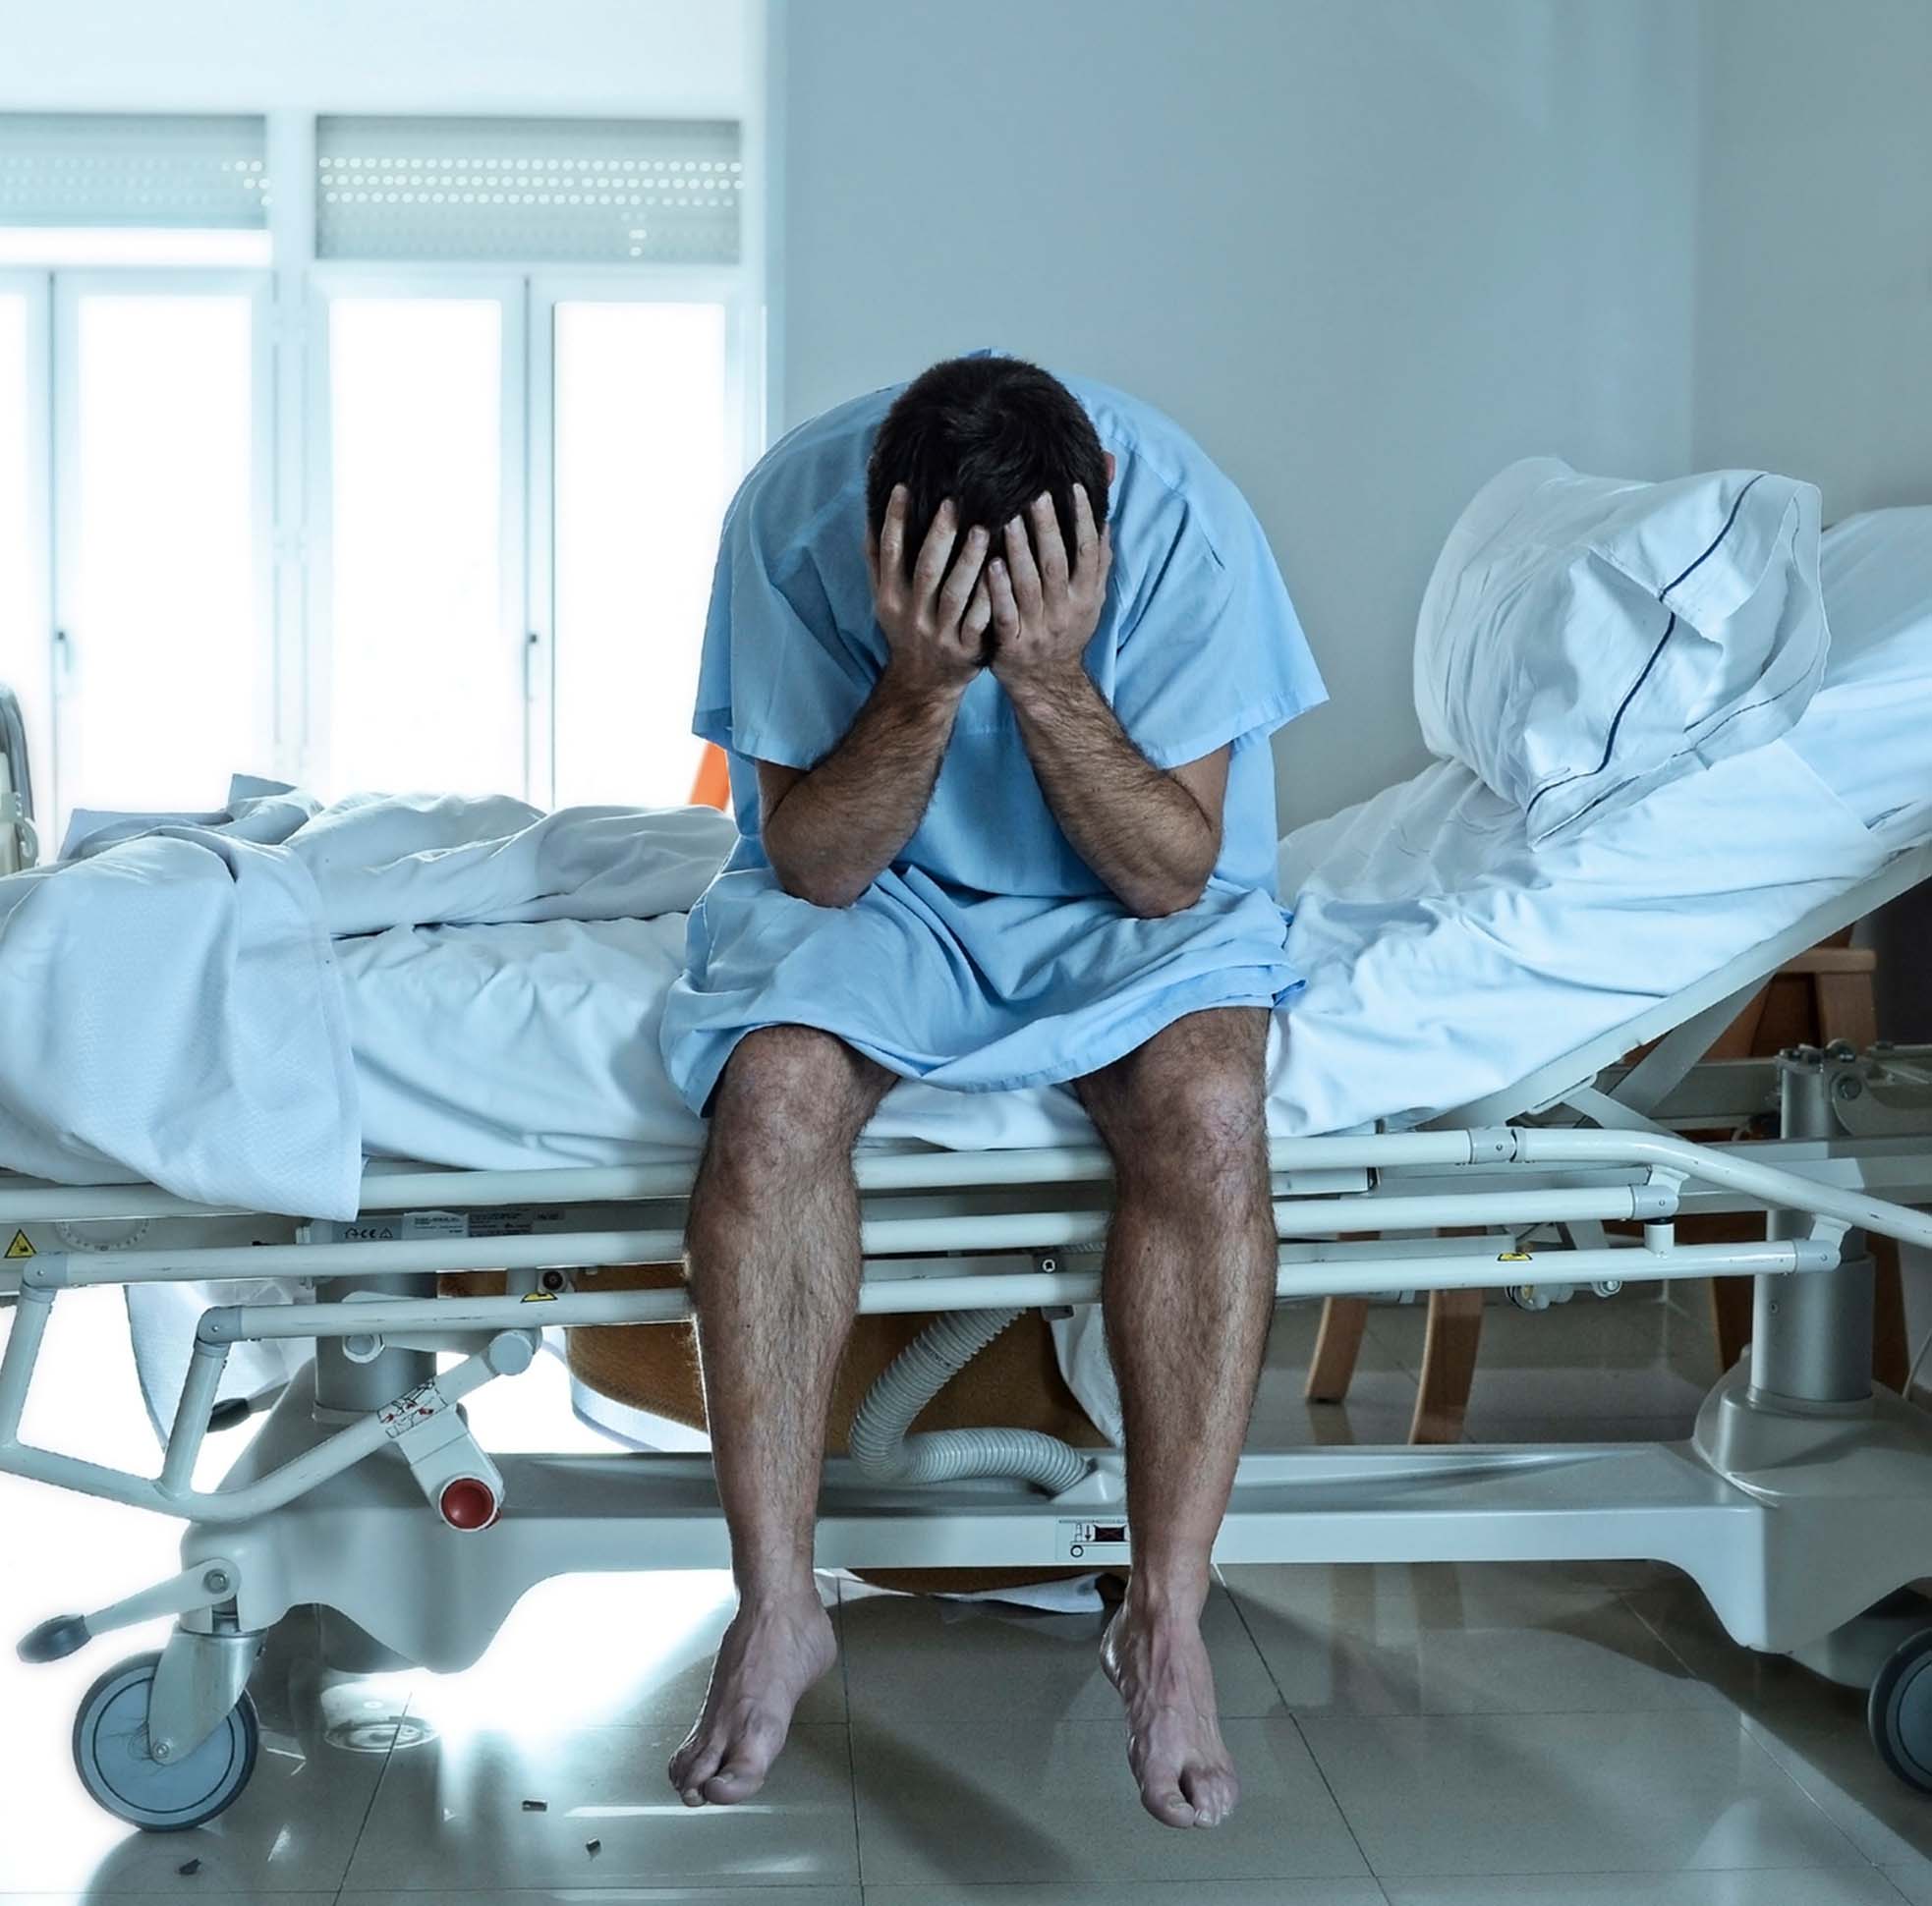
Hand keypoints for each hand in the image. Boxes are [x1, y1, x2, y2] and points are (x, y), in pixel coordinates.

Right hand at [866, 486, 992, 695]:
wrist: (922, 684)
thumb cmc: (907, 630)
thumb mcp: (884, 601)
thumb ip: (878, 563)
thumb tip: (870, 516)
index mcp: (891, 597)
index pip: (888, 552)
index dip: (893, 520)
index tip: (902, 487)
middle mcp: (912, 614)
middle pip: (925, 569)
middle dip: (939, 536)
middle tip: (953, 503)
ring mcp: (940, 633)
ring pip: (955, 593)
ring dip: (969, 561)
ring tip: (983, 530)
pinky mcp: (965, 649)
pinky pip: (979, 619)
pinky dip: (989, 597)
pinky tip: (1003, 572)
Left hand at [987, 484, 1111, 694]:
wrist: (1048, 683)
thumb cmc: (1066, 630)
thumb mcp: (1090, 599)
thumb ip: (1097, 560)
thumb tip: (1105, 517)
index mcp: (1086, 596)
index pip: (1088, 551)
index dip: (1083, 519)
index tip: (1073, 487)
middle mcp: (1065, 610)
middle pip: (1057, 563)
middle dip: (1048, 528)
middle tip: (1037, 495)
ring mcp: (1039, 628)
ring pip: (1030, 585)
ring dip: (1020, 552)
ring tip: (1009, 521)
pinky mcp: (1014, 644)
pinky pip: (1006, 615)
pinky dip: (999, 591)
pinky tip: (990, 566)